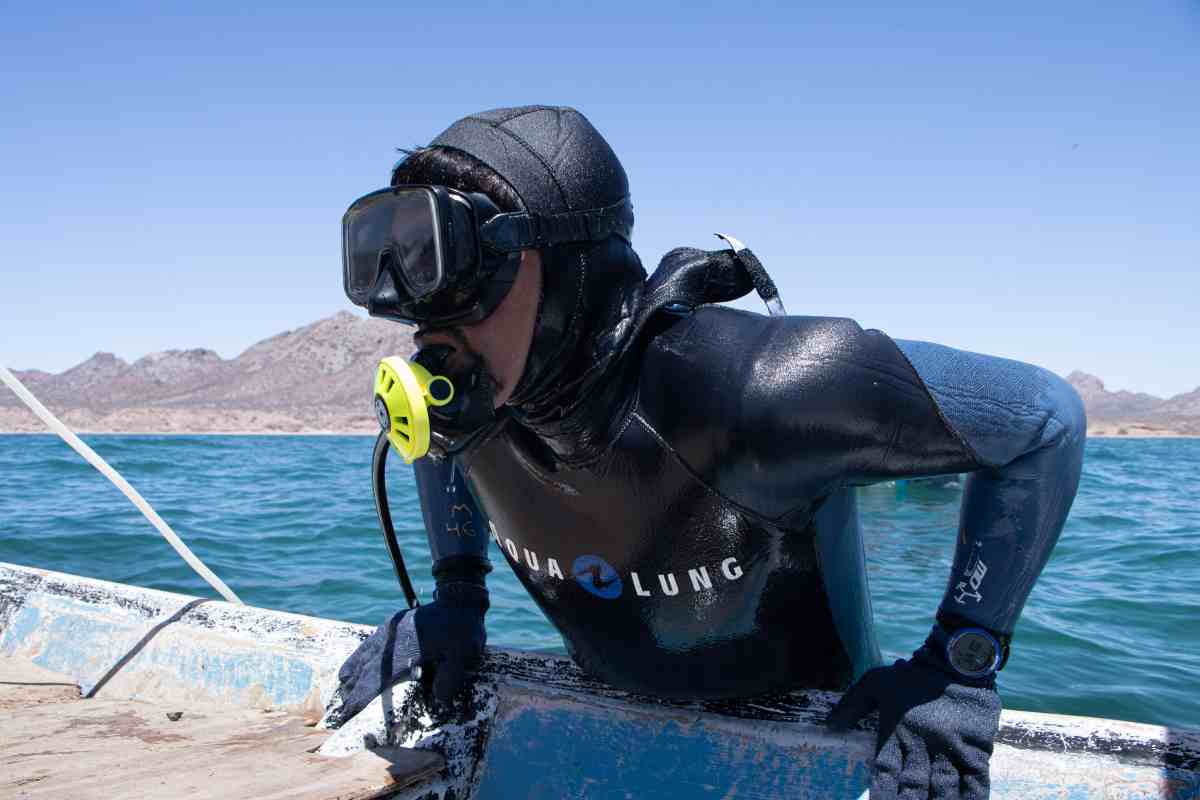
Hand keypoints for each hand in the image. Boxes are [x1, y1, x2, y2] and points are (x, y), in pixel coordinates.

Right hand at [324, 582, 487, 727]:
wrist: (460, 599)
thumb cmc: (463, 629)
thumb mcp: (464, 654)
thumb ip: (450, 678)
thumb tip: (439, 701)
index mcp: (408, 650)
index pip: (379, 678)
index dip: (362, 695)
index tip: (348, 710)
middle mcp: (395, 640)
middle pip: (368, 668)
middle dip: (353, 688)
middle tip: (340, 708)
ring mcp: (393, 629)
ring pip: (366, 652)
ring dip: (354, 668)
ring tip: (342, 682)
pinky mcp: (395, 623)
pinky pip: (372, 640)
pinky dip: (362, 652)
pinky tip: (358, 659)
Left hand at [826, 645, 1000, 799]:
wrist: (956, 662)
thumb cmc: (912, 675)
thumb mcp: (874, 682)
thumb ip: (851, 706)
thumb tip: (828, 726)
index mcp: (898, 732)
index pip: (885, 771)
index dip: (881, 793)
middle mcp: (923, 746)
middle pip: (913, 786)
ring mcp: (951, 750)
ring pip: (943, 789)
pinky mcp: (976, 750)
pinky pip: (976, 782)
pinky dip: (973, 799)